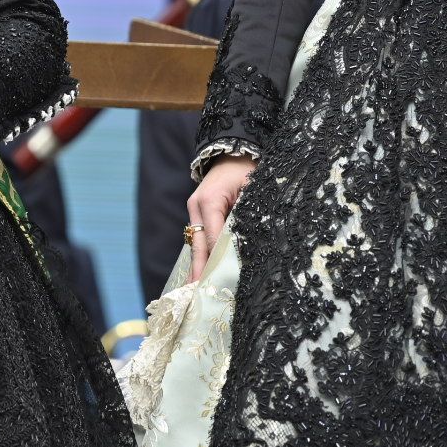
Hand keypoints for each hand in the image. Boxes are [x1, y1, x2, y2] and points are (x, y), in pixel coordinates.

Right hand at [187, 154, 255, 280]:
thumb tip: (246, 246)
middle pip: (198, 245)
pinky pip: (200, 238)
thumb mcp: (252, 192)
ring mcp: (195, 210)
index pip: (213, 237)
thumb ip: (247, 217)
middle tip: (196, 295)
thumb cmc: (247, 169)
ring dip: (199, 265)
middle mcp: (196, 207)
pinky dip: (202, 255)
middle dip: (199, 270)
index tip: (217, 282)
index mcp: (209, 201)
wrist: (235, 151)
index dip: (215, 261)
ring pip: (197, 243)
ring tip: (196, 290)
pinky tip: (202, 272)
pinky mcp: (199, 213)